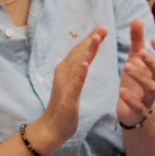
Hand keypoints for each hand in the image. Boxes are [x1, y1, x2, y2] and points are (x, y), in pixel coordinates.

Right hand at [33, 27, 104, 145]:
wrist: (51, 128)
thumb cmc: (63, 107)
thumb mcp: (71, 85)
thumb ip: (76, 72)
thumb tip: (83, 59)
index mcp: (65, 70)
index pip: (79, 51)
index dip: (89, 39)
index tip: (102, 28)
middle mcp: (63, 74)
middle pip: (78, 53)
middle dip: (91, 40)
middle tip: (103, 27)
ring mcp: (65, 85)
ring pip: (77, 65)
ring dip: (86, 51)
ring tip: (96, 38)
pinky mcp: (67, 98)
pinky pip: (75, 84)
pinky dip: (80, 74)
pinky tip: (85, 64)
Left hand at [113, 19, 154, 127]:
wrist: (132, 110)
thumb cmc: (136, 80)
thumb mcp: (135, 59)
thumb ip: (137, 40)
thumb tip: (137, 18)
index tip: (154, 39)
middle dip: (153, 62)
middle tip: (142, 52)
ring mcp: (149, 98)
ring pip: (150, 88)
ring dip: (139, 76)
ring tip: (126, 66)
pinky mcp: (139, 111)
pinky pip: (138, 106)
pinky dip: (130, 98)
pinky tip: (120, 90)